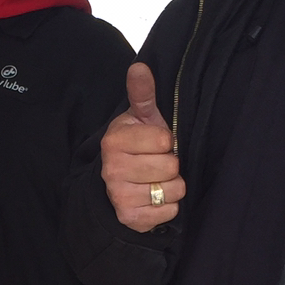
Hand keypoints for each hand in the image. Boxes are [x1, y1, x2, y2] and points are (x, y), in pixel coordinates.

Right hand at [101, 63, 184, 229]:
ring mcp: (119, 195)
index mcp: (114, 140)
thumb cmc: (138, 147)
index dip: (166, 141)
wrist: (120, 185)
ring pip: (172, 189)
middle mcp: (112, 169)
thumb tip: (140, 67)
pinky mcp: (130, 218)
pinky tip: (155, 199)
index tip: (155, 143)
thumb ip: (143, 94)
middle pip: (170, 165)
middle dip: (170, 165)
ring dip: (172, 186)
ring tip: (157, 180)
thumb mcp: (141, 119)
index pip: (164, 139)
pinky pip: (170, 211)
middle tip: (157, 164)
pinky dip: (169, 206)